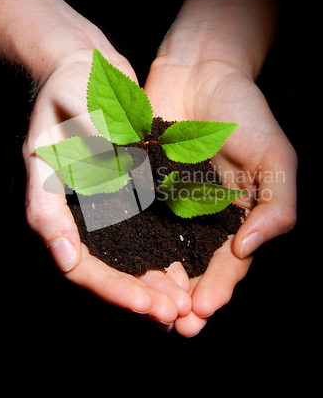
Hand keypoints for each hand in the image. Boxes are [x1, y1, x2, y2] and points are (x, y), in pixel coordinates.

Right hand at [22, 47, 191, 324]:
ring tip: (186, 302)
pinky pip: (141, 234)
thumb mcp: (67, 120)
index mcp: (53, 200)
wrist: (88, 67)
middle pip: (105, 271)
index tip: (147, 303)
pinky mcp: (124, 193)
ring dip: (153, 283)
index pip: (78, 262)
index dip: (112, 288)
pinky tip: (186, 269)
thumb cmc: (72, 85)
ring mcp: (101, 204)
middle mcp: (77, 210)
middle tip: (175, 314)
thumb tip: (76, 238)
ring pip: (125, 259)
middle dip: (139, 295)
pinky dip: (161, 254)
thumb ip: (69, 174)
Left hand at [144, 56, 296, 335]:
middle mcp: (203, 216)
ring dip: (157, 282)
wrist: (201, 72)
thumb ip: (276, 205)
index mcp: (238, 215)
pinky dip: (131, 244)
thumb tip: (248, 247)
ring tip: (147, 305)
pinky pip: (135, 220)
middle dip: (185, 297)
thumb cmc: (245, 113)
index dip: (219, 289)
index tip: (202, 311)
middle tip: (174, 324)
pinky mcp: (143, 186)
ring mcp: (172, 203)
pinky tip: (121, 265)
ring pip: (162, 253)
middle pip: (194, 268)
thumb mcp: (276, 158)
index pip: (230, 264)